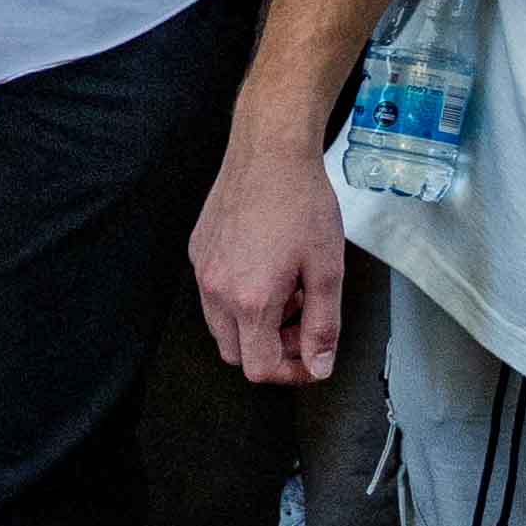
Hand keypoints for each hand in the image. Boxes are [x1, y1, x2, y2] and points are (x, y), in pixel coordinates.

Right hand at [185, 126, 346, 387]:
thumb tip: (318, 367)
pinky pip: (213, 294)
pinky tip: (266, 265)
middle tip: (303, 320)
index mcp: (250, 301)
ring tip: (286, 289)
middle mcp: (217, 292)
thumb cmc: (301, 203)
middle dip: (271, 349)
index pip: (259, 368)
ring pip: (222, 326)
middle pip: (236, 354)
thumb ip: (323, 326)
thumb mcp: (327, 270)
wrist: (270, 153)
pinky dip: (239, 296)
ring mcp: (202, 272)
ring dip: (255, 324)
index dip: (290, 372)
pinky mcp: (198, 252)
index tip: (311, 358)